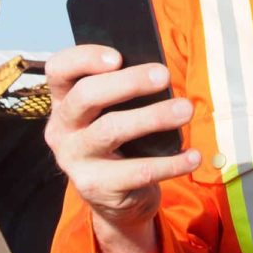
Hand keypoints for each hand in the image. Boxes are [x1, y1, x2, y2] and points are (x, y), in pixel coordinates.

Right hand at [43, 44, 199, 231]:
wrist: (114, 197)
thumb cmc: (118, 141)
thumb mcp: (111, 113)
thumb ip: (122, 92)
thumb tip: (156, 73)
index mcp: (63, 101)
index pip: (59, 69)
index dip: (84, 58)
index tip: (118, 56)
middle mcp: (61, 129)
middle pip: (86, 96)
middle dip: (127, 82)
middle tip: (164, 75)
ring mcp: (74, 159)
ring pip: (111, 130)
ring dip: (152, 117)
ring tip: (185, 109)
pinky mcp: (95, 187)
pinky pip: (138, 171)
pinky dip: (170, 163)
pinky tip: (193, 155)